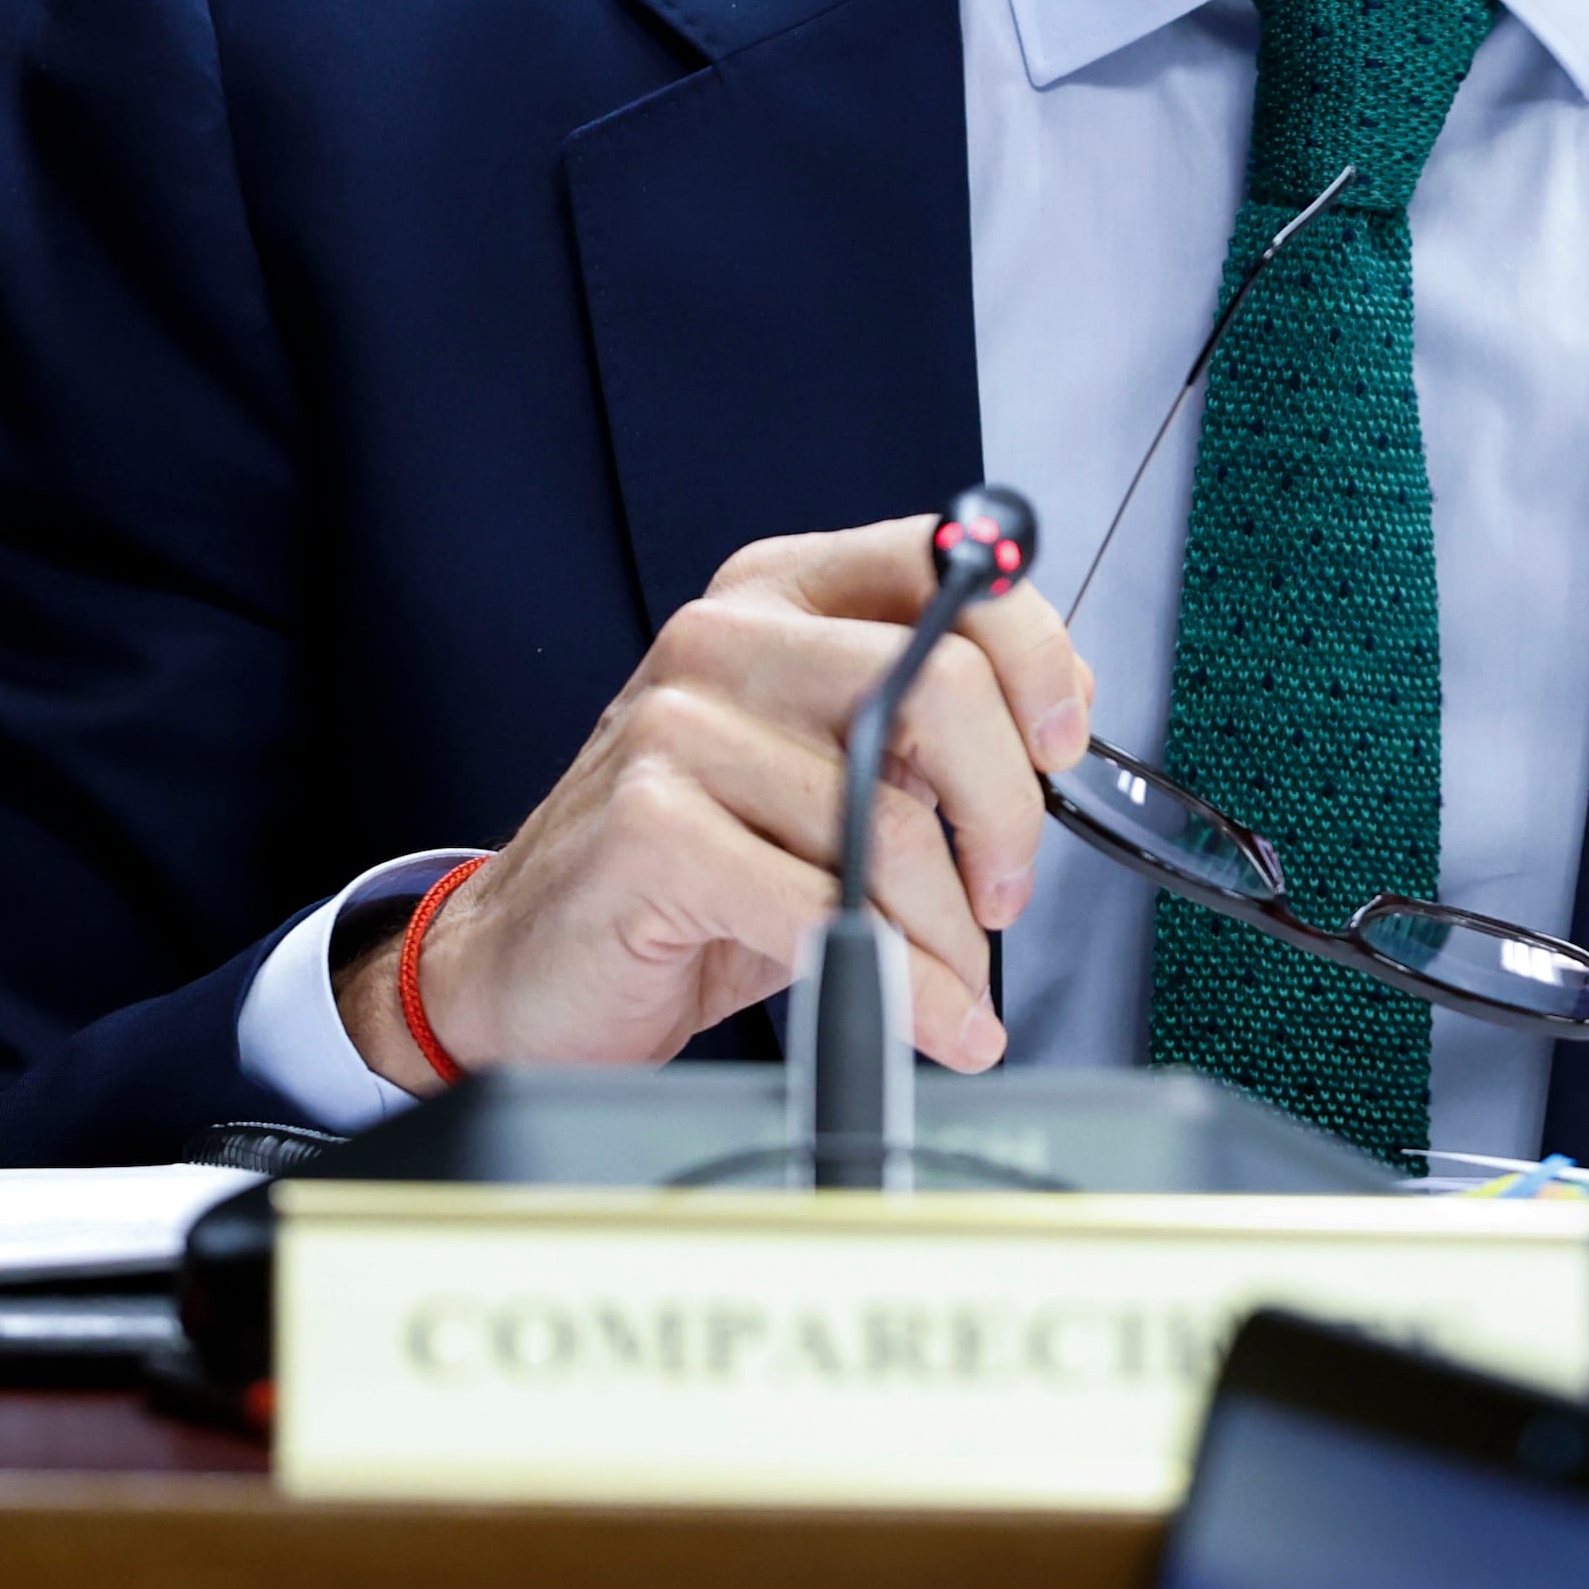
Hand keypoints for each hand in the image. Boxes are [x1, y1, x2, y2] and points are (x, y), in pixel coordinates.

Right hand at [339, 518, 1094, 1091]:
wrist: (529, 959)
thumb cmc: (694, 867)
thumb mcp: (822, 769)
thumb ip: (923, 726)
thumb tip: (1057, 722)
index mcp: (782, 592)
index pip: (949, 568)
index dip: (1037, 657)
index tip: (1059, 747)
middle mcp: (726, 636)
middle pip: (942, 686)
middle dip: (1006, 815)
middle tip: (1002, 894)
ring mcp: (677, 725)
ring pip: (891, 821)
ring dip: (949, 935)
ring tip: (949, 983)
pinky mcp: (650, 825)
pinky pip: (826, 912)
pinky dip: (905, 989)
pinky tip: (928, 1020)